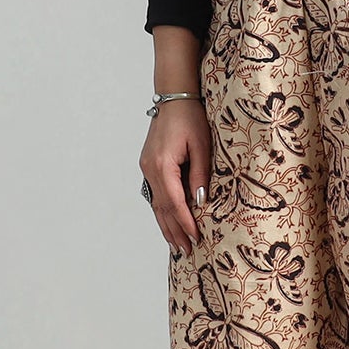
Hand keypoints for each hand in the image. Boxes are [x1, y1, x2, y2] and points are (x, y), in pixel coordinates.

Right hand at [140, 97, 210, 255]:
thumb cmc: (190, 118)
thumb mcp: (201, 146)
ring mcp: (146, 168)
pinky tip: (168, 222)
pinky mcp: (148, 166)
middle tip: (187, 251)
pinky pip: (155, 194)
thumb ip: (200, 175)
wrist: (173, 97)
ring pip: (156, 204)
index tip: (195, 238)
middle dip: (174, 231)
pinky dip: (162, 211)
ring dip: (166, 225)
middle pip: (162, 208)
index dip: (185, 223)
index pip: (174, 202)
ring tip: (177, 245)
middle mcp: (149, 169)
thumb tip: (200, 202)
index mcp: (162, 165)